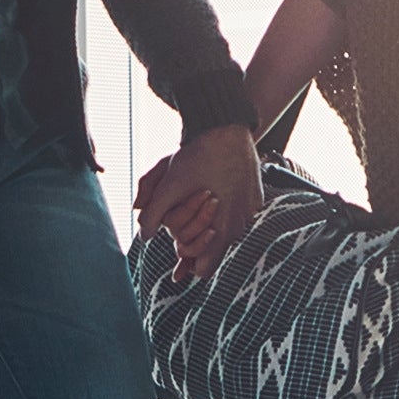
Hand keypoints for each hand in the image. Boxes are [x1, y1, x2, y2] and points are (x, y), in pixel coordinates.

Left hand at [138, 125, 265, 279]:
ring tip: (197, 205)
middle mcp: (240, 225)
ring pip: (228, 230)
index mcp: (221, 229)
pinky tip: (214, 193)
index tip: (177, 254)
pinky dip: (226, 210)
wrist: (228, 129)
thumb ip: (152, 214)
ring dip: (212, 224)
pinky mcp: (256, 197)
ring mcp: (251, 211)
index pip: (205, 269)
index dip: (188, 264)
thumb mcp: (168, 185)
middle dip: (198, 241)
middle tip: (183, 227)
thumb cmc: (198, 158)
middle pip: (216, 249)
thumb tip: (143, 237)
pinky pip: (239, 213)